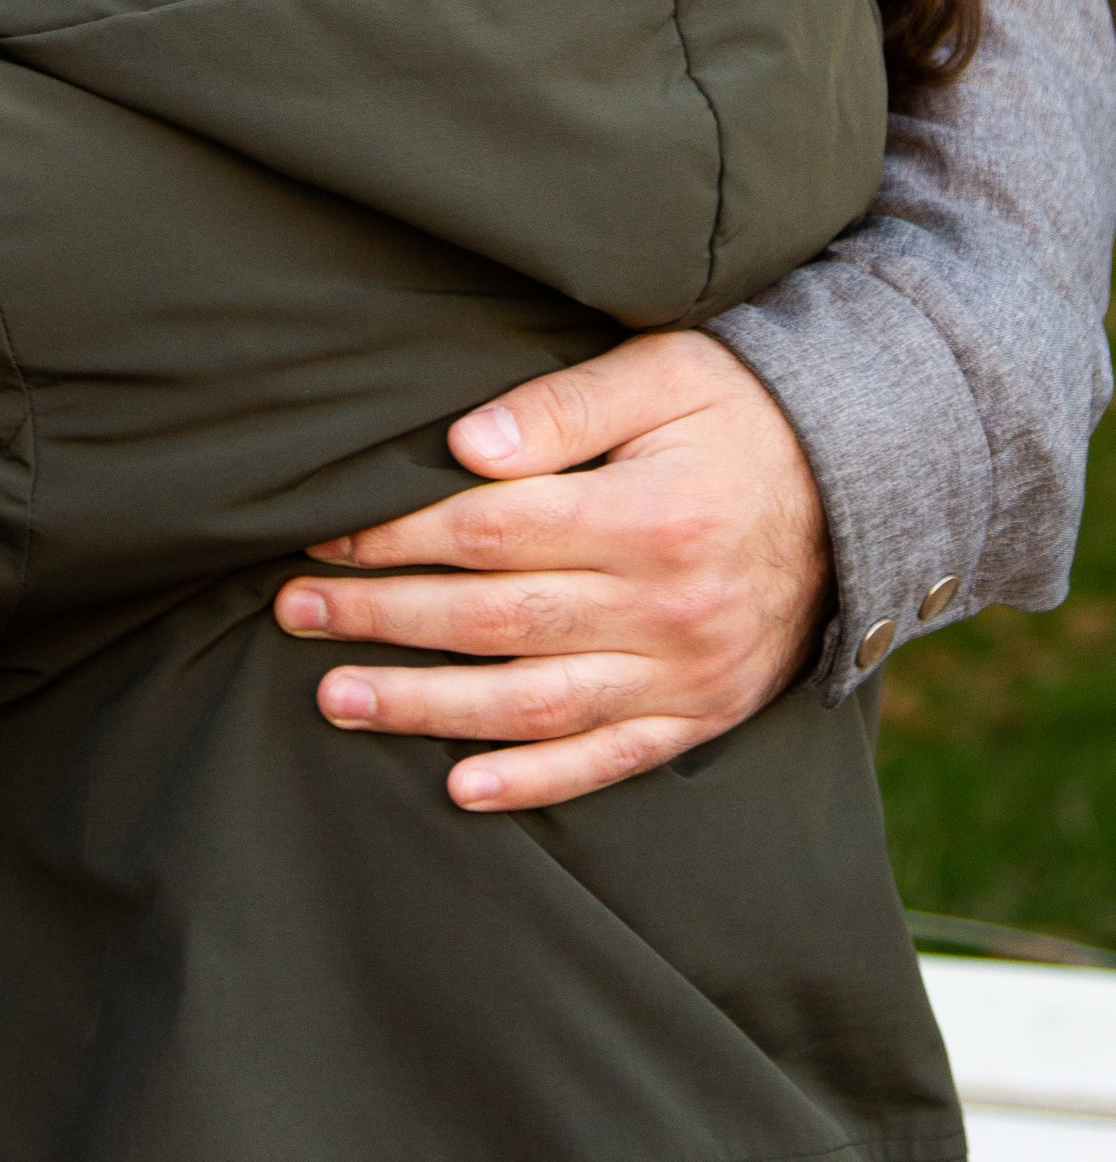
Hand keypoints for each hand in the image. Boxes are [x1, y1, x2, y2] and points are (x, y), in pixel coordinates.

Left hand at [273, 331, 831, 812]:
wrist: (866, 482)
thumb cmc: (742, 413)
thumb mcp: (663, 375)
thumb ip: (560, 407)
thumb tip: (461, 445)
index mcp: (648, 516)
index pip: (489, 533)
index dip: (396, 538)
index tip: (323, 535)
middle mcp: (666, 608)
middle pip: (494, 622)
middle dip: (383, 619)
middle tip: (295, 612)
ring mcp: (687, 673)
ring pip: (534, 705)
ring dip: (427, 709)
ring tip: (338, 699)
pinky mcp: (703, 714)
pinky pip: (609, 761)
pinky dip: (534, 780)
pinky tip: (460, 787)